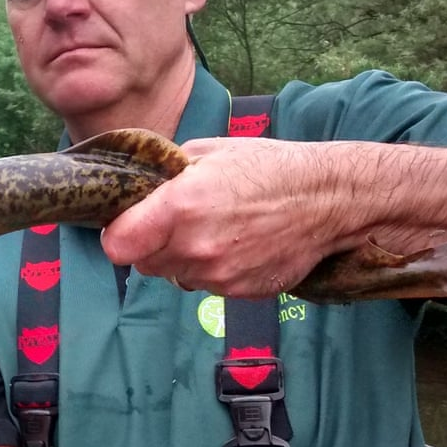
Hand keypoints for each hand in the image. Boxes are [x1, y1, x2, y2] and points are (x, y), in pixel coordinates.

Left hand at [100, 137, 351, 297]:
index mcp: (180, 207)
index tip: (127, 224)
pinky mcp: (239, 293)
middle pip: (143, 263)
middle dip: (150, 244)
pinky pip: (205, 286)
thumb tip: (138, 188)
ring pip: (173, 276)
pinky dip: (210, 270)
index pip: (118, 245)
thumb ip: (165, 175)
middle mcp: (195, 247)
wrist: (328, 199)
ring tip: (211, 230)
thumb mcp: (208, 153)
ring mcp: (218, 275)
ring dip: (180, 258)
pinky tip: (234, 245)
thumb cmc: (269, 167)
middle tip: (174, 222)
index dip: (118, 234)